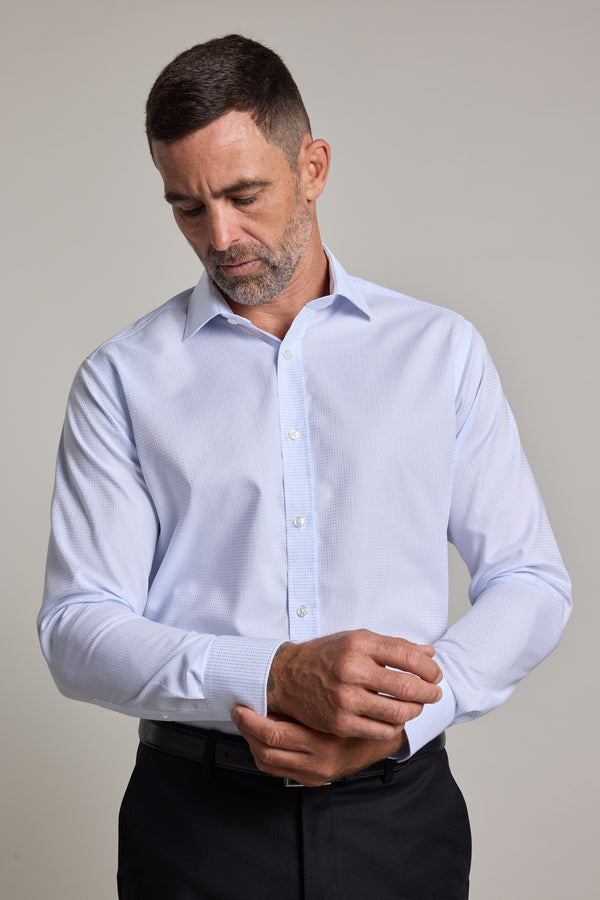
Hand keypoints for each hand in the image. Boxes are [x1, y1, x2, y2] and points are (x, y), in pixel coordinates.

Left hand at [232, 705, 407, 786]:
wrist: (382, 740)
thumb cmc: (362, 712)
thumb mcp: (342, 699)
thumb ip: (314, 694)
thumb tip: (275, 680)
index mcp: (324, 741)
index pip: (275, 735)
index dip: (252, 722)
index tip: (243, 707)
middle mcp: (318, 763)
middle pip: (267, 751)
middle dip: (247, 731)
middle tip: (239, 713)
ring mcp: (315, 774)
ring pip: (268, 763)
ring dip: (252, 742)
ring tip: (247, 723)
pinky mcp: (313, 780)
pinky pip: (277, 770)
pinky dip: (264, 753)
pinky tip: (261, 738)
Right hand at [267, 629, 441, 740]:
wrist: (287, 676)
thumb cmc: (325, 656)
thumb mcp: (357, 639)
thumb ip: (393, 645)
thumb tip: (429, 654)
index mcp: (359, 644)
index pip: (408, 656)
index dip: (429, 668)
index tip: (435, 674)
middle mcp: (352, 670)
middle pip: (407, 687)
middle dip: (430, 693)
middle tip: (434, 694)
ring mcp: (346, 699)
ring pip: (398, 712)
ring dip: (415, 711)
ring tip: (416, 707)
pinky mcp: (340, 722)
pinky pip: (382, 730)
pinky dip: (396, 726)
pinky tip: (396, 719)